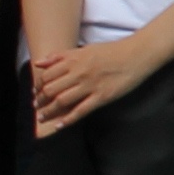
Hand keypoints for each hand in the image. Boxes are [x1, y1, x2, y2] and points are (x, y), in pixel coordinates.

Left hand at [25, 36, 156, 137]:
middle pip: (51, 90)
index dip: (39, 85)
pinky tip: (59, 125)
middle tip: (37, 106)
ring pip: (62, 101)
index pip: (47, 75)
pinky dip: (68, 120)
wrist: (137, 54)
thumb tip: (38, 63)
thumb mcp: (84, 49)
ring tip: (42, 117)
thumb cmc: (112, 51)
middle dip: (41, 100)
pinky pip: (81, 110)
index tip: (36, 91)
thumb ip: (60, 56)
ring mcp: (90, 85)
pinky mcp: (102, 97)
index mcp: (74, 60)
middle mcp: (79, 73)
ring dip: (49, 111)